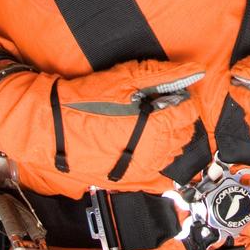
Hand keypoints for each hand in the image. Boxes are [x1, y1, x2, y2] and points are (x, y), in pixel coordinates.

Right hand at [55, 59, 205, 182]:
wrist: (54, 126)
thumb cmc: (87, 100)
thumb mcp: (128, 77)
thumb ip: (166, 74)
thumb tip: (195, 70)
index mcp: (157, 126)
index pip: (189, 113)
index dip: (182, 98)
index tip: (172, 93)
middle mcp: (154, 150)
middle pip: (184, 134)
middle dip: (177, 118)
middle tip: (160, 106)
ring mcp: (142, 168)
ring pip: (172, 154)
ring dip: (168, 138)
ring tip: (149, 125)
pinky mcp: (129, 179)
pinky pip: (158, 179)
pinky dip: (160, 166)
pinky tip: (151, 153)